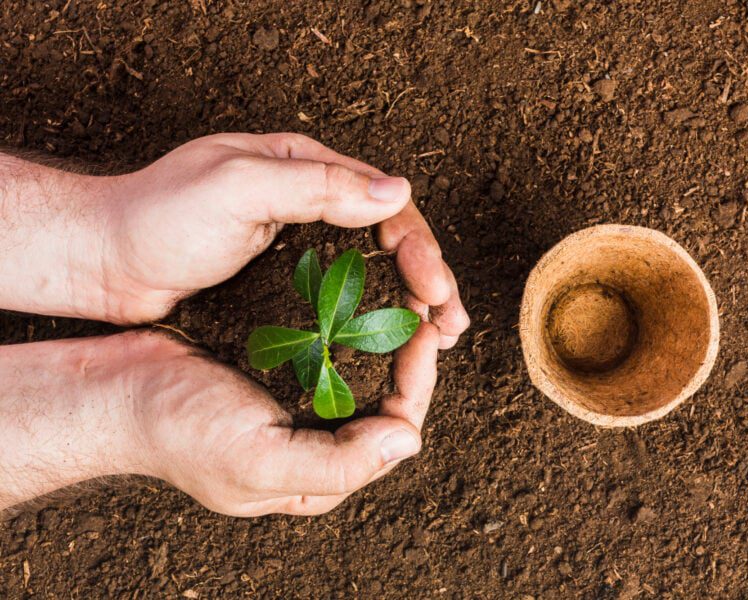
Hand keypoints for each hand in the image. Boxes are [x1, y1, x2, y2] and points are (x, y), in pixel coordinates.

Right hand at [0, 329, 439, 515]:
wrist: (112, 392)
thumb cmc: (178, 431)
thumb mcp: (257, 461)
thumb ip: (338, 463)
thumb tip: (407, 443)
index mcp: (317, 476)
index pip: (394, 432)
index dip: (418, 383)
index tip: (425, 333)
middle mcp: (314, 445)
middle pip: (386, 403)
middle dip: (411, 357)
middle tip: (426, 308)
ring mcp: (295, 409)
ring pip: (363, 374)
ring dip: (388, 337)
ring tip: (404, 297)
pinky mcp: (277, 375)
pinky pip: (331, 352)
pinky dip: (352, 326)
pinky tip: (359, 299)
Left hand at [101, 133, 468, 345]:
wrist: (105, 261)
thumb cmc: (159, 216)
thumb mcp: (237, 187)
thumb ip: (317, 186)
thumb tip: (396, 192)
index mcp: (304, 166)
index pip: (382, 200)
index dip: (417, 246)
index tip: (435, 289)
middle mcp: (308, 200)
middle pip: (386, 237)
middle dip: (426, 278)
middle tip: (450, 324)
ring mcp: (297, 241)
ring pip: (371, 267)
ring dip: (406, 300)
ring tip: (436, 337)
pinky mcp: (283, 278)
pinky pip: (341, 292)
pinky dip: (370, 314)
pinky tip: (387, 339)